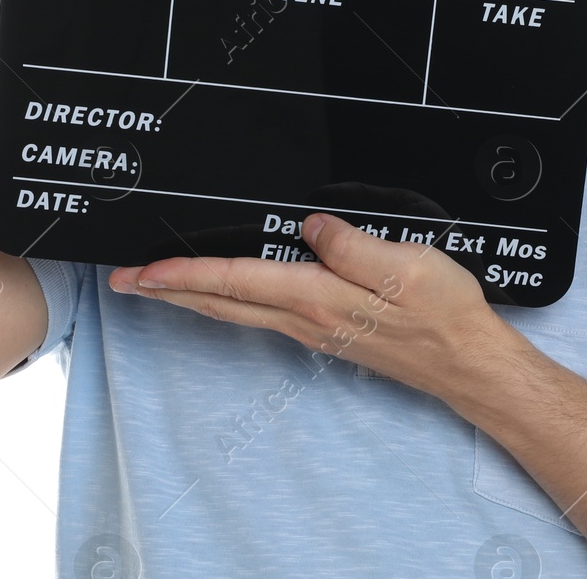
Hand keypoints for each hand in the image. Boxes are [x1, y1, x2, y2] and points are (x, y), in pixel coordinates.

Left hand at [108, 213, 505, 401]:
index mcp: (316, 296)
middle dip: (166, 291)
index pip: (234, 281)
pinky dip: (224, 301)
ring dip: (189, 297)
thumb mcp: (403, 265)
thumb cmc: (440, 312)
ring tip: (155, 286)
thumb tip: (310, 225)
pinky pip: (257, 314)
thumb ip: (352, 244)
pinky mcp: (323, 330)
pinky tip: (221, 295)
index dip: (183, 275)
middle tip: (122, 283)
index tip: (140, 272)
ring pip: (234, 310)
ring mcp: (311, 328)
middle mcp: (304, 317)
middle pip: (220, 302)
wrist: (465, 361)